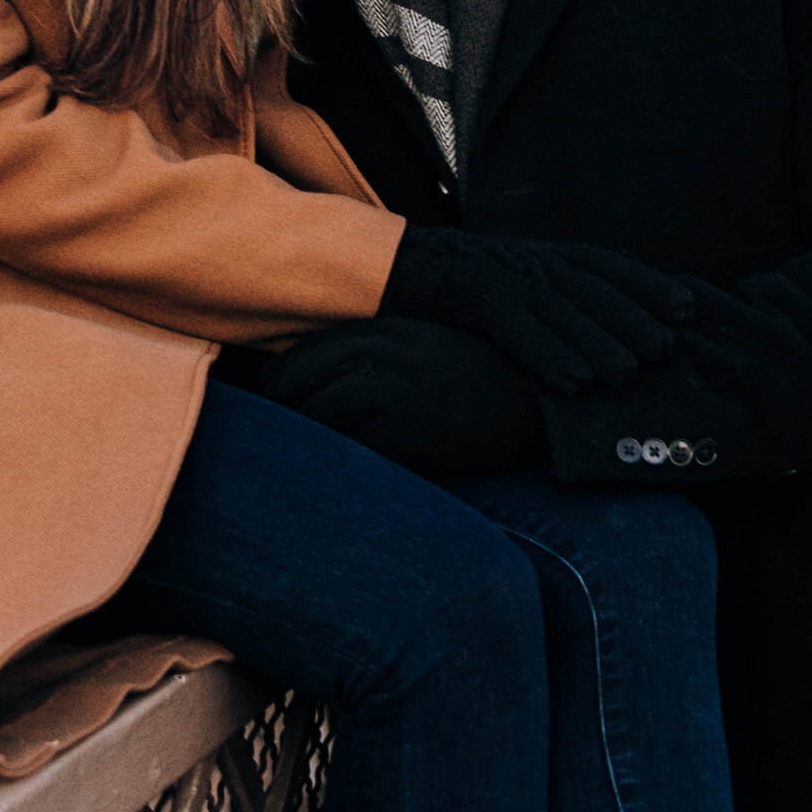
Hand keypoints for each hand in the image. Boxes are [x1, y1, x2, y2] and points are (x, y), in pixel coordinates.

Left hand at [235, 322, 545, 475]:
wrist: (552, 399)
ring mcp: (402, 389)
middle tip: (259, 436)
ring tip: (283, 466)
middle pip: (306, 378)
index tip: (265, 399)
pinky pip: (357, 448)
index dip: (281, 377)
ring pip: (323, 413)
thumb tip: (343, 381)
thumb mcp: (439, 351)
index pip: (314, 349)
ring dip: (300, 440)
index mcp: (394, 329)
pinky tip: (330, 482)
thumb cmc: (494, 380)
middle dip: (277, 408)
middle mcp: (391, 353)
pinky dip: (337, 465)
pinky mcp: (416, 428)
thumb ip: (392, 356)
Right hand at [381, 227, 692, 393]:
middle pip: (592, 288)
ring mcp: (500, 274)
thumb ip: (553, 300)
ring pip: (559, 309)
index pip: (607, 265)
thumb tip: (606, 336)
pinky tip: (572, 384)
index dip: (649, 284)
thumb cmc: (458, 286)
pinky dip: (546, 354)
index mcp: (543, 255)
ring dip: (598, 341)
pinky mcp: (470, 294)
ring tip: (628, 374)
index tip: (687, 308)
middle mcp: (529, 260)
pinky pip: (515, 328)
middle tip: (666, 351)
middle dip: (632, 318)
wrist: (389, 267)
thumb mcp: (513, 282)